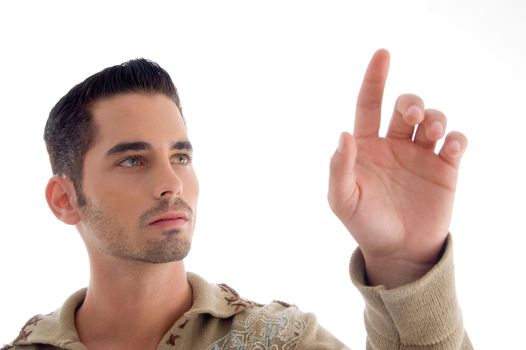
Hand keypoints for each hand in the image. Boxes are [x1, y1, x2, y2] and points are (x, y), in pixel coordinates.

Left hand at [328, 49, 466, 287]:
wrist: (397, 251)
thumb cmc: (365, 224)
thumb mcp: (343, 200)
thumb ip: (339, 169)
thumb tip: (343, 135)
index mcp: (367, 146)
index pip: (369, 104)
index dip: (374, 79)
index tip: (383, 54)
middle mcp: (394, 145)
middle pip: (406, 106)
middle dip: (411, 103)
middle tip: (410, 118)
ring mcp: (420, 155)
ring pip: (433, 118)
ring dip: (435, 116)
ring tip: (433, 129)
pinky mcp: (445, 169)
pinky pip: (457, 142)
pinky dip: (457, 138)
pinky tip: (451, 148)